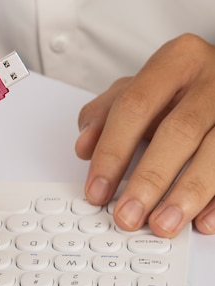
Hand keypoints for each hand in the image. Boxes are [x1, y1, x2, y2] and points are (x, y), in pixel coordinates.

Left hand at [76, 33, 214, 236]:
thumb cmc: (181, 87)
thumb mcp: (140, 87)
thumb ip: (106, 113)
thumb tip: (84, 147)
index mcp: (176, 61)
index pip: (135, 105)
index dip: (112, 151)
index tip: (97, 189)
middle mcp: (212, 80)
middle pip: (178, 131)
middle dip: (149, 179)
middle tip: (128, 215)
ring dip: (187, 194)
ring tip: (163, 224)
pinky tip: (203, 221)